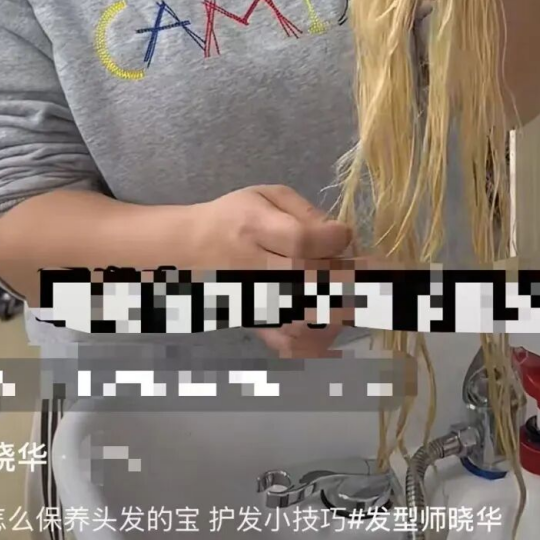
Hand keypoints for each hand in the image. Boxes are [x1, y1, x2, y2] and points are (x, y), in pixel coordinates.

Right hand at [191, 185, 352, 357]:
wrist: (191, 249)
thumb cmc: (234, 217)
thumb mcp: (266, 195)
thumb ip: (305, 211)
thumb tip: (339, 234)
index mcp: (255, 229)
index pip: (303, 242)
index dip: (333, 239)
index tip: (342, 234)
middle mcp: (254, 269)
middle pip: (309, 281)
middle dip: (341, 273)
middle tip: (348, 264)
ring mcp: (254, 302)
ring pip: (306, 317)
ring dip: (336, 306)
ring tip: (339, 289)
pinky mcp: (256, 325)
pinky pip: (293, 344)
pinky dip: (317, 338)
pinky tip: (326, 318)